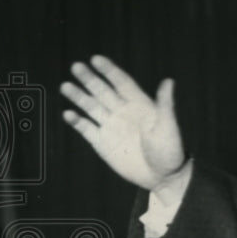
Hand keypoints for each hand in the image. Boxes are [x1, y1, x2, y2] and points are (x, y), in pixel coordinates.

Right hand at [61, 54, 185, 189]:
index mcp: (140, 105)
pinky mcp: (103, 143)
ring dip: (79, 97)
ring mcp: (112, 127)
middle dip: (89, 79)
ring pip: (91, 107)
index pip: (121, 83)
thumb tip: (169, 81)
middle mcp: (123, 112)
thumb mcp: (169, 127)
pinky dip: (77, 121)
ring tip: (66, 86)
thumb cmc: (170, 152)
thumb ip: (165, 105)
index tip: (96, 59)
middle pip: (103, 91)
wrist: (162, 178)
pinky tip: (68, 114)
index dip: (109, 71)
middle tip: (76, 67)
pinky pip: (87, 129)